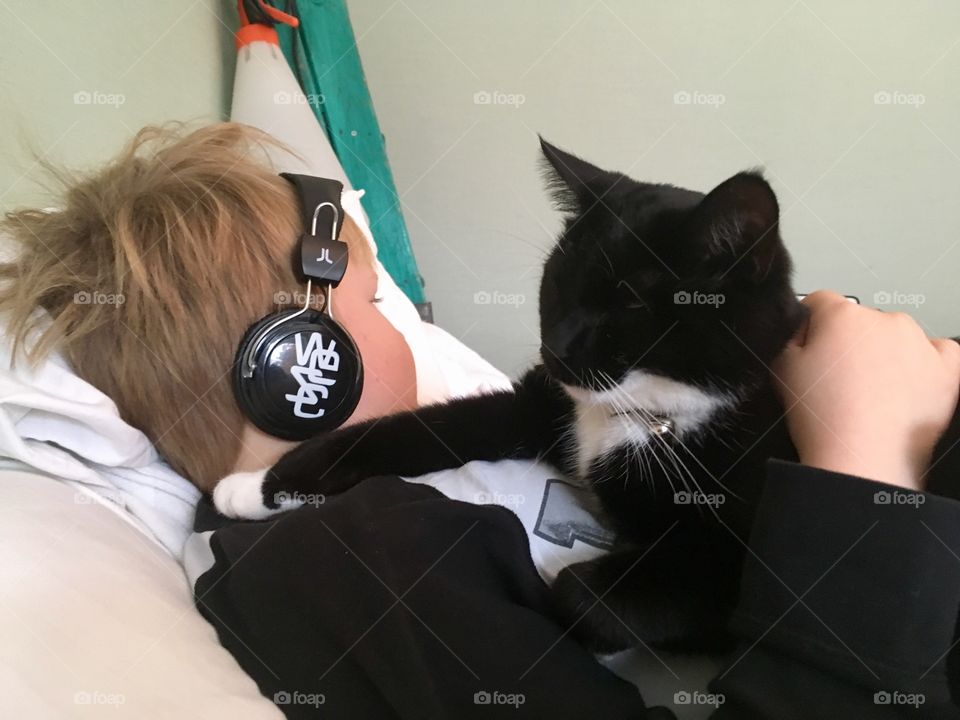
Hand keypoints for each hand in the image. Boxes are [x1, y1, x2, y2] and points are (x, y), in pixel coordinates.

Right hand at [772, 291, 959, 489]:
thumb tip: (801, 326)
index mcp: (842, 315)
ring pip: (896, 337)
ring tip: (870, 393)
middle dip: (849, 344)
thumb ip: (789, 334)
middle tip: (838, 382)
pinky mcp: (947, 369)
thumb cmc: (823, 419)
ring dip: (884, 355)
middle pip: (859, 321)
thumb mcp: (779, 367)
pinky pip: (939, 353)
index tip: (810, 353)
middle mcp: (884, 321)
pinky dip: (924, 366)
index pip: (819, 303)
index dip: (809, 329)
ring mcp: (919, 343)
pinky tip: (905, 387)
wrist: (861, 460)